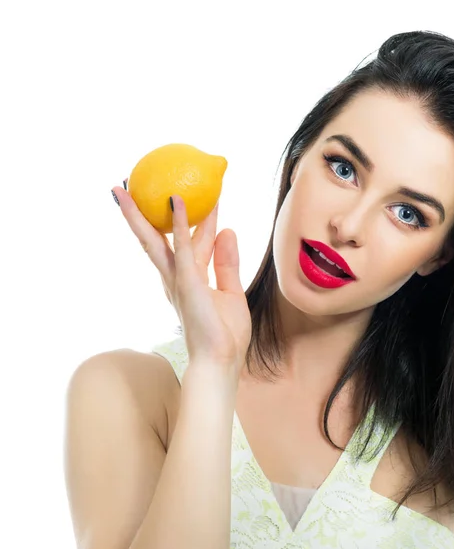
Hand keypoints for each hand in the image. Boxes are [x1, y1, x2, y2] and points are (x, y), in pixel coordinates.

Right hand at [112, 184, 251, 374]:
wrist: (221, 361)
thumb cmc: (225, 334)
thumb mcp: (231, 292)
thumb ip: (227, 262)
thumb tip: (228, 231)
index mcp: (187, 280)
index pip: (187, 241)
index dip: (188, 218)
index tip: (191, 194)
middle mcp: (176, 278)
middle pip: (156, 239)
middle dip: (143, 214)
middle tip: (132, 187)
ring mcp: (178, 280)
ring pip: (156, 240)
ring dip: (142, 213)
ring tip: (127, 188)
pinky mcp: (187, 282)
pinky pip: (183, 247)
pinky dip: (180, 224)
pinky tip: (176, 201)